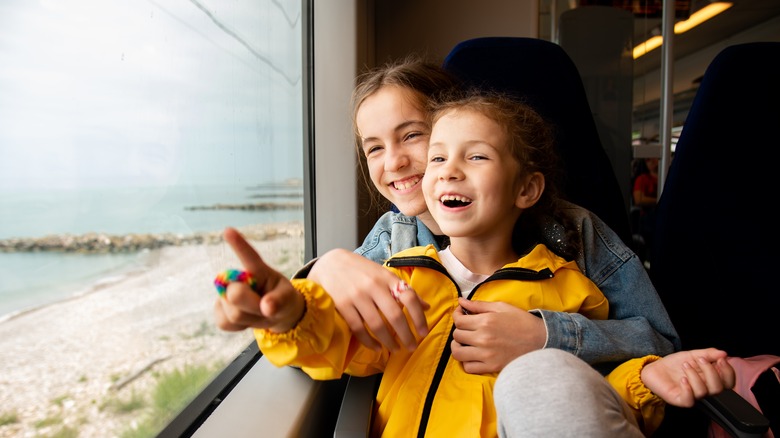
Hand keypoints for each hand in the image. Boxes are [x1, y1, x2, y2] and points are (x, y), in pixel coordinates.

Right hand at [213, 227, 304, 332]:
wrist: (276, 314)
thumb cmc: (283, 300)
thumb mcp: (288, 299)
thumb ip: (280, 301)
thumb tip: (267, 308)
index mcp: (259, 270)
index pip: (248, 256)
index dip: (238, 244)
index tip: (228, 230)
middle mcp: (239, 278)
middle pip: (235, 294)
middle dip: (252, 306)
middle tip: (265, 307)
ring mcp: (226, 293)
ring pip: (232, 313)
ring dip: (249, 319)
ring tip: (259, 312)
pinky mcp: (219, 309)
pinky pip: (224, 323)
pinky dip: (239, 327)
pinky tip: (247, 320)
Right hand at [308, 248, 429, 350]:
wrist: (330, 263)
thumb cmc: (361, 270)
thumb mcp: (383, 274)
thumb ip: (403, 290)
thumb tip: (426, 307)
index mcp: (387, 278)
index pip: (409, 298)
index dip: (419, 317)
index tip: (424, 333)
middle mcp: (374, 286)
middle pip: (394, 315)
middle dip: (406, 335)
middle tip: (411, 347)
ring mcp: (357, 296)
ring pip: (377, 325)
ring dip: (388, 341)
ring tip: (395, 349)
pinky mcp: (343, 305)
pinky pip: (359, 329)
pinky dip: (369, 341)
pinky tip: (376, 347)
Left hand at [451, 298, 545, 373]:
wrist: (541, 340)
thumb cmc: (522, 321)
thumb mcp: (502, 307)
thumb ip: (479, 305)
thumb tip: (461, 301)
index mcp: (485, 322)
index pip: (458, 320)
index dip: (457, 315)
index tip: (461, 314)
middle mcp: (483, 338)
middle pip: (457, 336)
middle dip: (459, 330)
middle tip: (466, 328)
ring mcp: (486, 354)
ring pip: (458, 353)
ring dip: (458, 346)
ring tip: (465, 343)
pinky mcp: (491, 366)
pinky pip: (468, 367)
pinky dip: (467, 361)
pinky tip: (473, 355)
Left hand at [641, 348, 735, 406]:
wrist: (654, 369)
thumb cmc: (675, 365)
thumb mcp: (692, 355)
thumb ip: (708, 354)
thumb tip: (724, 353)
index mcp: (710, 379)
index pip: (728, 382)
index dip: (728, 372)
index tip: (721, 359)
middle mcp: (704, 389)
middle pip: (718, 388)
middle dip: (711, 372)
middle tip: (700, 360)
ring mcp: (692, 395)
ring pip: (703, 392)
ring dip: (695, 375)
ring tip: (685, 365)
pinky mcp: (680, 400)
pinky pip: (689, 400)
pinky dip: (688, 388)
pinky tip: (682, 379)